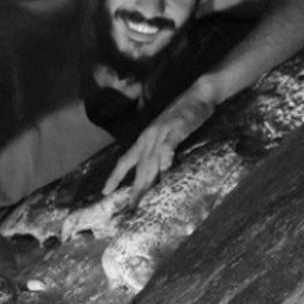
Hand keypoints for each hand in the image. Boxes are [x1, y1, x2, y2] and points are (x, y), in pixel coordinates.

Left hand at [100, 85, 215, 198]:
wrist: (198, 94)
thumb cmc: (183, 114)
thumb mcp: (166, 133)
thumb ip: (160, 150)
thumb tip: (157, 170)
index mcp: (145, 138)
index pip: (126, 160)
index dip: (115, 176)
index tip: (105, 191)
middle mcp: (149, 137)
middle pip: (139, 167)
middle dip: (134, 189)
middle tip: (130, 209)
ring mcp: (162, 132)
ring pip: (151, 160)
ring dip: (146, 181)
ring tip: (141, 198)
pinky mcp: (177, 128)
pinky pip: (169, 145)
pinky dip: (165, 157)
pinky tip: (164, 169)